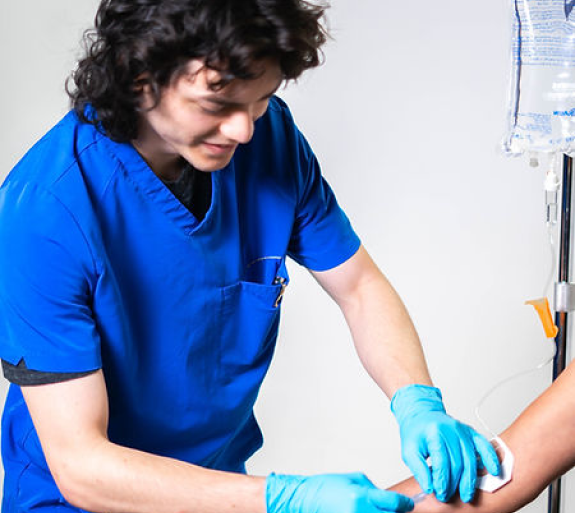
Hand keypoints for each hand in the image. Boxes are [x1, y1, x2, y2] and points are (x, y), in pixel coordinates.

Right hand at [266, 472, 413, 512]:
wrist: (306, 499)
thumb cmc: (327, 486)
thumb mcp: (353, 479)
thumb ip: (373, 488)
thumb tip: (388, 498)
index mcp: (361, 497)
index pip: (394, 504)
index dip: (406, 504)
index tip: (409, 504)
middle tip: (399, 509)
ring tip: (382, 509)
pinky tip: (371, 511)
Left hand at [391, 384, 500, 502]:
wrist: (422, 414)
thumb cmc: (416, 432)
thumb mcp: (409, 450)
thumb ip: (419, 469)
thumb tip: (429, 488)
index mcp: (434, 433)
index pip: (442, 462)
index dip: (442, 481)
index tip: (439, 493)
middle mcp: (451, 430)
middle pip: (458, 463)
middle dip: (454, 484)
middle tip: (448, 496)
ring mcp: (462, 430)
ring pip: (471, 460)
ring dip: (470, 480)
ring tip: (466, 495)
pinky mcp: (470, 432)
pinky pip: (484, 446)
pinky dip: (491, 459)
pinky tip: (494, 472)